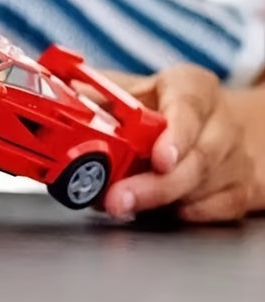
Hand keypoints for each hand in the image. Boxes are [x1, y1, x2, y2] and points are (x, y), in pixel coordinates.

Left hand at [101, 65, 254, 222]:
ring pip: (203, 188)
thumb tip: (63, 94)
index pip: (189, 107)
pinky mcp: (238, 191)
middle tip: (117, 199)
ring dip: (159, 202)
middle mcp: (219, 123)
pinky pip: (213, 211)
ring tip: (119, 205)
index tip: (158, 159)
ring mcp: (233, 159)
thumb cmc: (167, 103)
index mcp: (192, 88)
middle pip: (196, 158)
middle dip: (154, 185)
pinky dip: (181, 214)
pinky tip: (154, 212)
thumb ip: (101, 91)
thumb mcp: (136, 87)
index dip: (175, 136)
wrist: (214, 125)